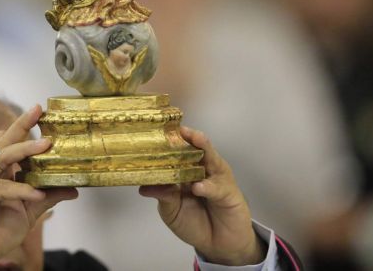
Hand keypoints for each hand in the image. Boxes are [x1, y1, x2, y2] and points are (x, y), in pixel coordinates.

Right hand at [0, 106, 77, 270]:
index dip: (25, 126)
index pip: (14, 142)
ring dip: (25, 150)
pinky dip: (20, 190)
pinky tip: (35, 194)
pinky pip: (2, 186)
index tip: (40, 110)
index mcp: (1, 168)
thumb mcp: (31, 209)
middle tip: (38, 110)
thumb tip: (74, 189)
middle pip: (7, 141)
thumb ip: (48, 196)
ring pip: (4, 157)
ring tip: (45, 145)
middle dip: (23, 124)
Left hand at [139, 127, 263, 265]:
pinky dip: (207, 186)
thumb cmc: (194, 223)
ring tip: (194, 138)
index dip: (169, 141)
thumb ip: (163, 196)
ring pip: (211, 158)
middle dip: (188, 136)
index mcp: (185, 171)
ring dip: (203, 147)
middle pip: (196, 148)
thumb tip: (143, 187)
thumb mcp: (172, 211)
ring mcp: (217, 178)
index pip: (177, 151)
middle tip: (179, 127)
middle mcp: (202, 169)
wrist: (218, 244)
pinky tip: (198, 187)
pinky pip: (217, 186)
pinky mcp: (229, 192)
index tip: (159, 130)